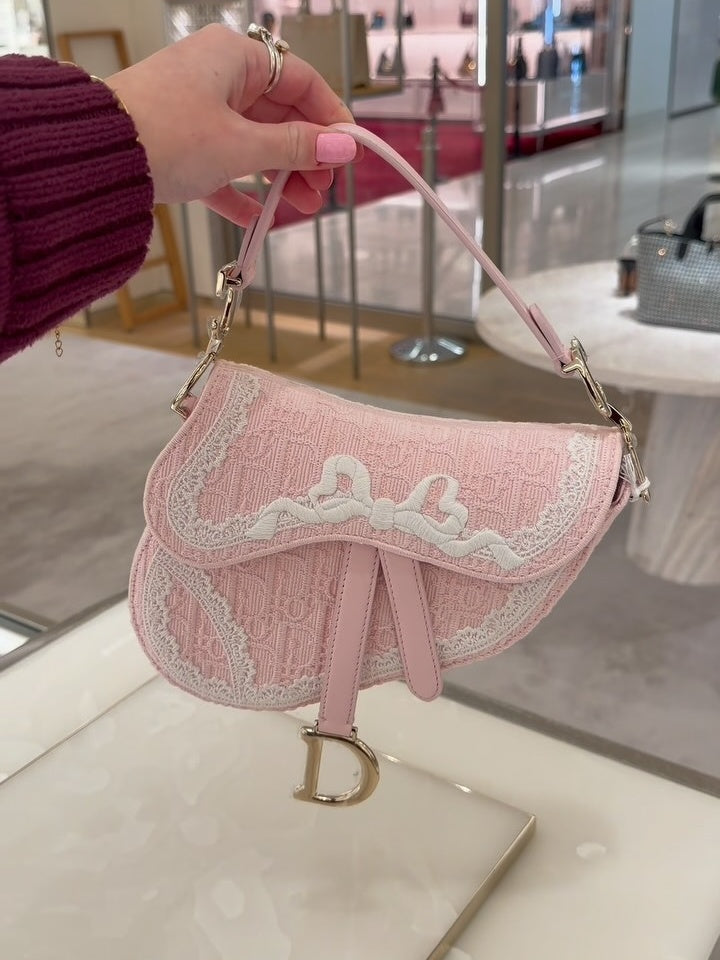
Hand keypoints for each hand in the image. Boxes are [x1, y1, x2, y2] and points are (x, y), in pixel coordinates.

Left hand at [106, 24, 359, 223]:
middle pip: (279, 116)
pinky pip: (221, 167)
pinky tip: (257, 218)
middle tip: (323, 191)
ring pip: (252, 143)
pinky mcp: (178, 144)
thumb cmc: (166, 134)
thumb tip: (342, 147)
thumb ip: (297, 148)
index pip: (300, 81)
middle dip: (305, 157)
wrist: (97, 159)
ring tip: (299, 208)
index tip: (348, 151)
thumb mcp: (243, 145)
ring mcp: (196, 111)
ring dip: (278, 178)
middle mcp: (216, 77)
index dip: (329, 118)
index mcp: (234, 58)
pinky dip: (240, 191)